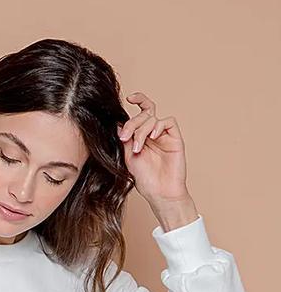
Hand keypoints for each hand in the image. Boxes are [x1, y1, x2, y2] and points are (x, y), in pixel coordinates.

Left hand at [117, 91, 189, 206]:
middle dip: (132, 123)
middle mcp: (153, 133)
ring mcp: (164, 135)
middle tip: (125, 138)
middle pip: (144, 115)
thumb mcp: (128, 157)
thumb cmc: (145, 179)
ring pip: (153, 118)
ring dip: (141, 131)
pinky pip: (168, 122)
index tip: (128, 98)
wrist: (160, 193)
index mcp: (142, 136)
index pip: (140, 113)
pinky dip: (158, 126)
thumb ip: (125, 140)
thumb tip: (117, 123)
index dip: (137, 101)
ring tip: (137, 148)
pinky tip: (152, 138)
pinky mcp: (175, 138)